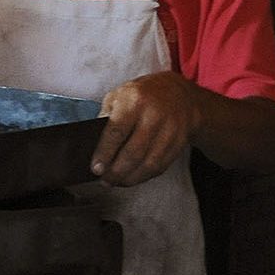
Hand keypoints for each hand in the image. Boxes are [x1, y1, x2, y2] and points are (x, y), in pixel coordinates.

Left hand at [91, 72, 199, 186]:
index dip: (105, 153)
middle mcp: (154, 114)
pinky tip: (134, 177)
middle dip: (116, 172)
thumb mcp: (119, 95)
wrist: (179, 92)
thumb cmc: (143, 95)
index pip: (116, 132)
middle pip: (133, 152)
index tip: (96, 169)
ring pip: (149, 163)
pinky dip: (145, 176)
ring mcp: (170, 129)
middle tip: (105, 179)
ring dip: (130, 178)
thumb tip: (95, 146)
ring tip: (117, 181)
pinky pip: (161, 165)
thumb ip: (106, 118)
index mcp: (135, 100)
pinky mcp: (179, 142)